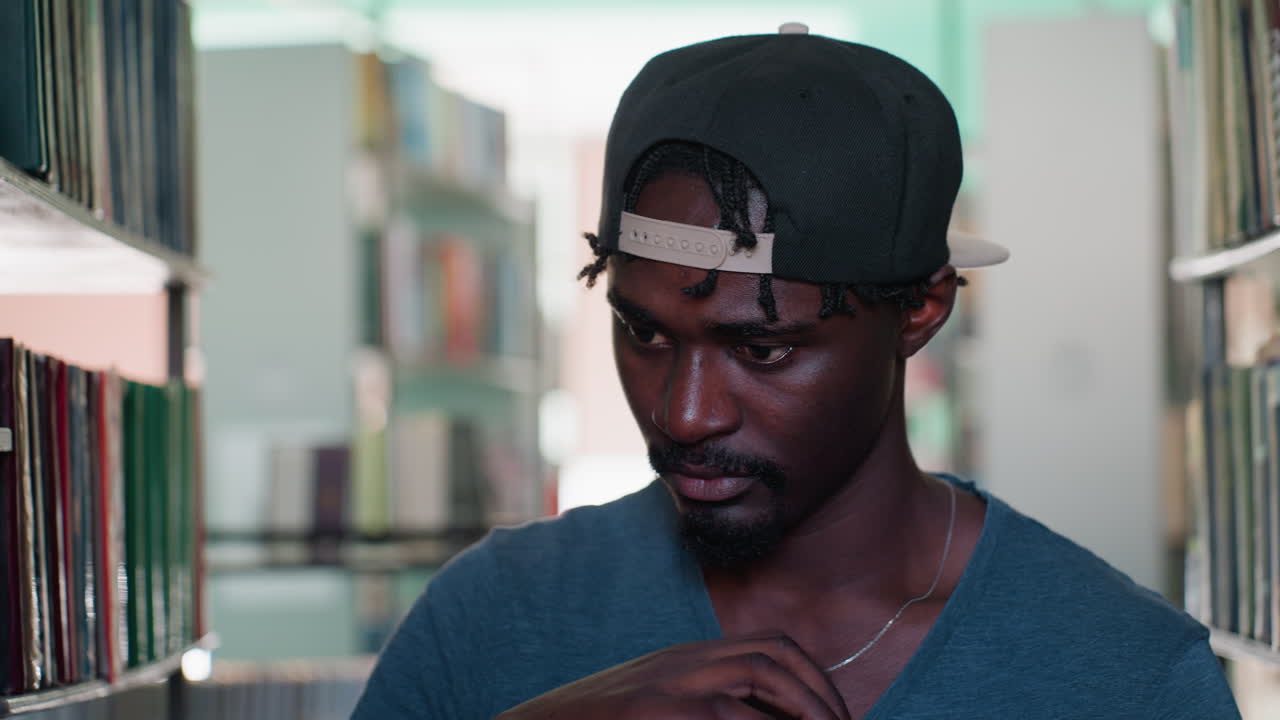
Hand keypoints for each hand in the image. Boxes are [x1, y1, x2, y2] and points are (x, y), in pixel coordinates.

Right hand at [496, 632, 849, 719]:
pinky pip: (726, 718)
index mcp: (687, 660)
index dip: (817, 685)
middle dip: (823, 702)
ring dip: (804, 715)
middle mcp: (682, 663)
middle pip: (775, 659)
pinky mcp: (652, 711)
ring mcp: (667, 686)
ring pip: (759, 684)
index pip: (772, 649)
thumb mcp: (657, 709)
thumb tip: (759, 716)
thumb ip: (706, 710)